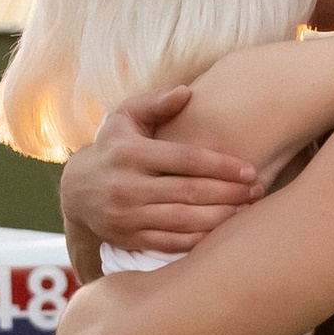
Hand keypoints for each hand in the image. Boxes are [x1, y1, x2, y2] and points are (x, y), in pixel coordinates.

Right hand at [58, 85, 262, 258]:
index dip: (221, 165)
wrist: (75, 193)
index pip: (186, 159)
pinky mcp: (130, 239)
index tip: (249, 170)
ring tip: (247, 212)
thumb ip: (155, 103)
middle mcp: (127, 186)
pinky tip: (222, 234)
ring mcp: (128, 216)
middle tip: (258, 191)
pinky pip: (172, 243)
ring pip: (184, 220)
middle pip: (190, 192)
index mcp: (130, 154)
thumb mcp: (124, 119)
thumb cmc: (111, 148)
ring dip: (221, 218)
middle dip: (229, 193)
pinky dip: (200, 240)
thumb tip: (187, 91)